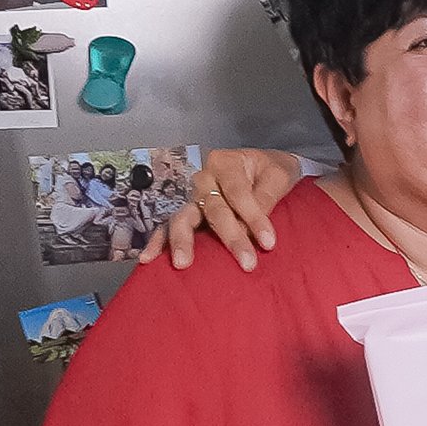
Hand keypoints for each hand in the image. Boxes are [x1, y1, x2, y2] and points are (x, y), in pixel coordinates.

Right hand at [143, 146, 306, 270]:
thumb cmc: (270, 170)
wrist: (260, 166)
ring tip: (182, 263)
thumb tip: (252, 228)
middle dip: (229, 236)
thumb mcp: (277, 176)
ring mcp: (190, 194)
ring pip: (184, 216)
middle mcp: (203, 176)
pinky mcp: (184, 209)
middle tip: (245, 262)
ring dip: (182, 240)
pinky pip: (168, 225)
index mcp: (227, 162)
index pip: (238, 192)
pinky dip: (158, 241)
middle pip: (213, 207)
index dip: (254, 217)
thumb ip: (266, 197)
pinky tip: (149, 257)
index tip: (268, 243)